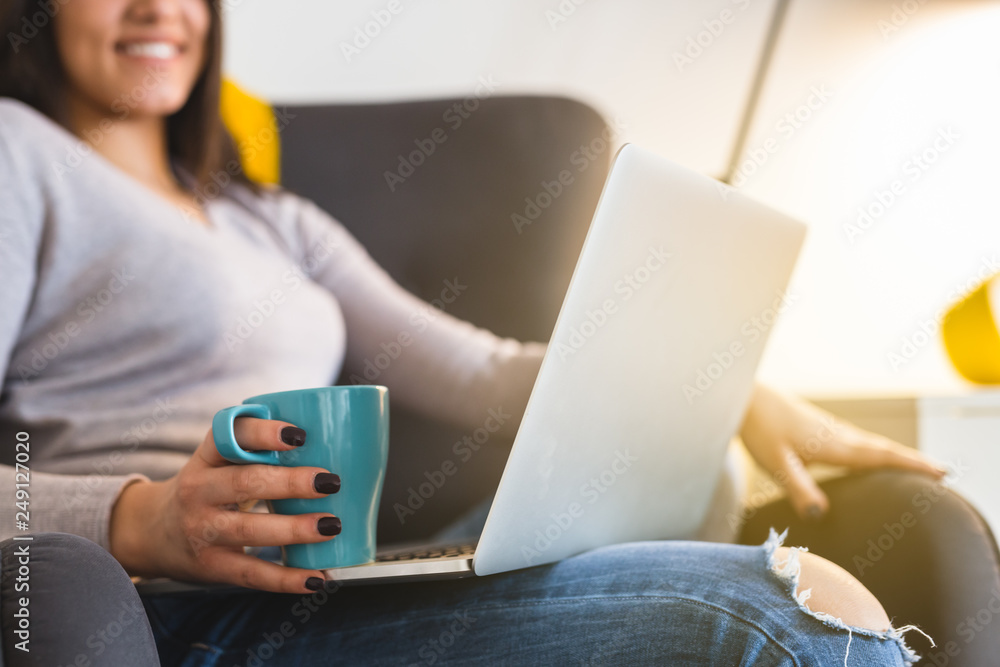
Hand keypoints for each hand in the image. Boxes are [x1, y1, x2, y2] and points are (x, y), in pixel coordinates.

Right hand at [109, 418, 341, 592]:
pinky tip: (316, 578)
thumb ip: (256, 450)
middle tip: (329, 481)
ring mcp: (202, 531)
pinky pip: (252, 574)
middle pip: (245, 483)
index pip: (229, 436)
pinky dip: (287, 579)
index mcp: (205, 458)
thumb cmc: (207, 488)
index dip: (263, 433)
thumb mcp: (218, 462)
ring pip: (250, 529)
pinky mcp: (211, 566)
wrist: (152, 533)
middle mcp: (198, 491)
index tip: (298, 435)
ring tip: (331, 525)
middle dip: (290, 482)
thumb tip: (329, 440)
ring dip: (294, 529)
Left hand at [739, 384, 945, 519]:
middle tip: (942, 473)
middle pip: (882, 449)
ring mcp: (827, 429)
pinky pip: (855, 440)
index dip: (910, 466)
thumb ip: (797, 488)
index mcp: (834, 445)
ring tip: (914, 465)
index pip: (880, 457)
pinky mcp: (816, 427)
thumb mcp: (775, 463)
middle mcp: (837, 434)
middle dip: (912, 461)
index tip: (940, 473)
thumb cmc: (758, 428)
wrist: (743, 396)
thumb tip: (820, 515)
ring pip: (869, 443)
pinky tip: (866, 454)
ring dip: (894, 453)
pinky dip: (872, 449)